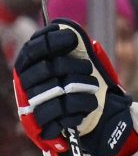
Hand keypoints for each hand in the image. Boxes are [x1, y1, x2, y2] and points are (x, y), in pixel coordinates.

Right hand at [14, 20, 134, 155]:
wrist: (82, 115)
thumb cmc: (75, 81)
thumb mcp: (72, 59)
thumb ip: (70, 45)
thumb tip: (70, 30)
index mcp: (28, 66)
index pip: (35, 48)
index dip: (53, 41)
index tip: (73, 37)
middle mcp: (25, 85)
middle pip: (50, 68)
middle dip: (75, 66)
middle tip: (89, 67)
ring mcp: (33, 105)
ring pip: (59, 90)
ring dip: (83, 87)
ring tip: (93, 87)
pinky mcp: (43, 126)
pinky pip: (63, 114)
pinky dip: (81, 106)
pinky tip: (88, 104)